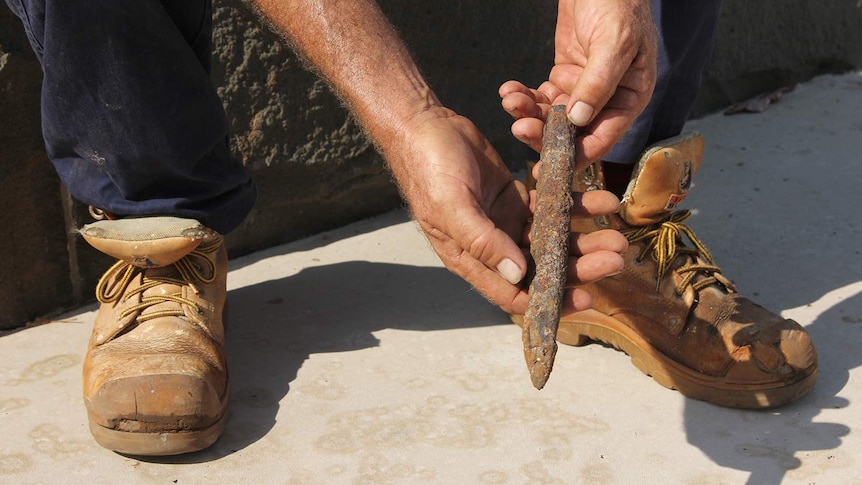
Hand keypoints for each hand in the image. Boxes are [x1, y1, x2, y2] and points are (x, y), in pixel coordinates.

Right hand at [388, 108, 625, 314]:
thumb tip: (517, 275)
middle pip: (543, 268)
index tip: (586, 298)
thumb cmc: (429, 168)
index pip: (515, 295)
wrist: (424, 125)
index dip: (550, 302)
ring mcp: (507, 222)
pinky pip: (554, 206)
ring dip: (586, 239)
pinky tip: (603, 200)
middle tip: (616, 258)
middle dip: (581, 267)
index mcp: (471, 260)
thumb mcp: (452, 207)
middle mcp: (493, 247)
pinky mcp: (517, 197)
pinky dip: (578, 205)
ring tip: (617, 234)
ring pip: (554, 239)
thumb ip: (483, 242)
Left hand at [500, 0, 656, 168]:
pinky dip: (523, 97)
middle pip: (572, 132)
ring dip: (529, 113)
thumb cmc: (617, 4)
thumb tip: (580, 120)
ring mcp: (583, 91)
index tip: (549, 166)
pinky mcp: (563, 78)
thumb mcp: (614, 41)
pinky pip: (541, 98)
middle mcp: (607, 101)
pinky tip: (508, 91)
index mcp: (630, 98)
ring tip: (510, 100)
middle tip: (519, 127)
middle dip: (543, 132)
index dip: (576, 155)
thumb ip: (599, 81)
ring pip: (552, 116)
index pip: (603, 137)